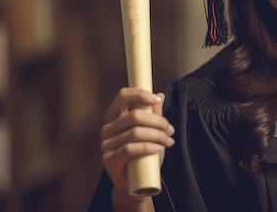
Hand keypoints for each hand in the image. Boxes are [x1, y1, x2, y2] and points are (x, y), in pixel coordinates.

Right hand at [100, 88, 174, 204]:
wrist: (135, 182)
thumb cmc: (143, 154)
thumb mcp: (150, 131)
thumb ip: (153, 113)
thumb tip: (160, 95)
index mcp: (114, 116)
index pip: (122, 96)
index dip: (140, 94)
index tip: (156, 99)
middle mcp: (107, 128)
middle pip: (134, 116)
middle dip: (158, 121)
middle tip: (170, 130)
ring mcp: (106, 144)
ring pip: (135, 132)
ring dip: (157, 135)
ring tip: (168, 141)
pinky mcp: (109, 159)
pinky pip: (130, 149)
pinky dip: (148, 147)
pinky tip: (159, 150)